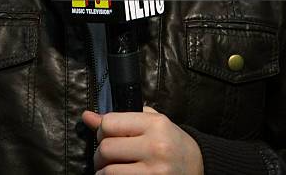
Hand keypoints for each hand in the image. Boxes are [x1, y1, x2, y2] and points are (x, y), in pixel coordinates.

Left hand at [82, 106, 203, 174]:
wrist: (199, 166)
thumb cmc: (171, 141)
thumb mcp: (152, 122)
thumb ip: (121, 119)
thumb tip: (87, 117)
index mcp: (155, 124)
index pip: (110, 123)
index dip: (102, 129)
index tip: (106, 135)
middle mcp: (155, 147)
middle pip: (106, 148)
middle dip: (99, 153)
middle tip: (105, 156)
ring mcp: (154, 172)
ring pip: (108, 172)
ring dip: (103, 171)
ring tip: (110, 168)